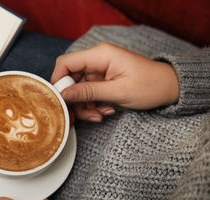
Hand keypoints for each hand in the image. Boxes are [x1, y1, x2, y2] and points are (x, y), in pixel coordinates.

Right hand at [51, 42, 178, 122]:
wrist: (169, 88)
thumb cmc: (150, 86)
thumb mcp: (118, 92)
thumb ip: (88, 92)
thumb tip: (64, 94)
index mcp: (100, 55)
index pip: (66, 63)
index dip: (58, 81)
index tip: (60, 100)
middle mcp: (96, 60)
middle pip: (70, 79)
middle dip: (73, 100)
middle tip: (77, 117)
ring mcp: (98, 70)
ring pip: (77, 90)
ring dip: (84, 106)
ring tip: (99, 115)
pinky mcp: (102, 80)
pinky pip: (88, 94)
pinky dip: (92, 105)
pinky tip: (105, 111)